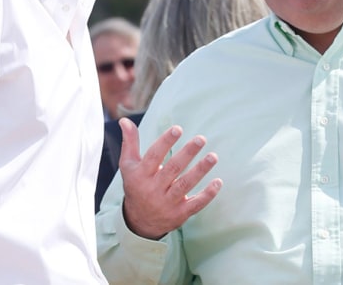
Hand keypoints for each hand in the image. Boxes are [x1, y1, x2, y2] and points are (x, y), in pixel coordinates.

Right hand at [118, 118, 221, 239]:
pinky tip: (218, 182)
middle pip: (172, 169)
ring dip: (200, 170)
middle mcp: (153, 189)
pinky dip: (207, 194)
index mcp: (141, 175)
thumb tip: (124, 120)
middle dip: (187, 153)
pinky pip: (195, 205)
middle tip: (201, 139)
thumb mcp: (128, 165)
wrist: (139, 222)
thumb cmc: (136, 186)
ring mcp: (167, 203)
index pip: (154, 156)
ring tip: (213, 156)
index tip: (178, 129)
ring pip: (185, 185)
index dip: (165, 142)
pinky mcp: (179, 214)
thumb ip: (130, 142)